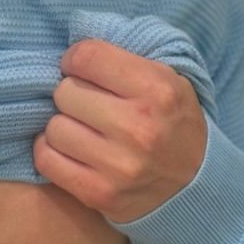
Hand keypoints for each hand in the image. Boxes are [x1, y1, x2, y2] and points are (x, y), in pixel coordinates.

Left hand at [34, 38, 207, 222]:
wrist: (196, 186)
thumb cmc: (173, 122)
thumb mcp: (168, 80)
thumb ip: (124, 59)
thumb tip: (72, 49)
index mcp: (157, 90)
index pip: (87, 57)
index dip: (75, 59)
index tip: (81, 70)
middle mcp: (138, 128)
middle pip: (65, 92)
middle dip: (71, 94)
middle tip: (86, 104)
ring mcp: (119, 166)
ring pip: (53, 128)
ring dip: (62, 125)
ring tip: (82, 129)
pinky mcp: (100, 194)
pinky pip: (47, 161)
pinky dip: (51, 152)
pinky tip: (71, 149)